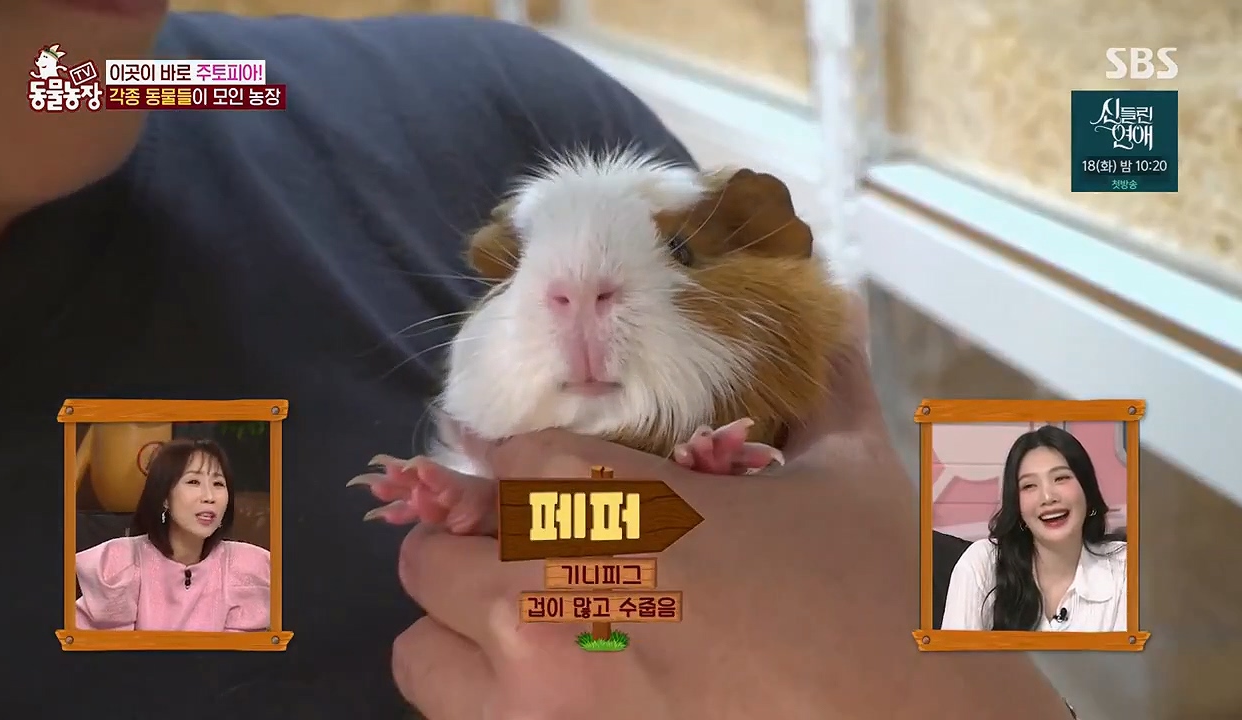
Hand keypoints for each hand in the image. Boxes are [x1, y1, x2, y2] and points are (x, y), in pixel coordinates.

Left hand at [390, 295, 1073, 719]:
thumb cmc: (888, 608)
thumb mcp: (858, 481)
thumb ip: (823, 389)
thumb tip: (827, 313)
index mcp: (622, 514)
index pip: (512, 462)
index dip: (511, 461)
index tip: (521, 470)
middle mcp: (552, 603)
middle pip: (437, 546)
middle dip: (477, 539)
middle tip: (530, 548)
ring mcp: (537, 702)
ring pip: (418, 643)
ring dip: (456, 623)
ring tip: (523, 627)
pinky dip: (479, 696)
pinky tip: (548, 691)